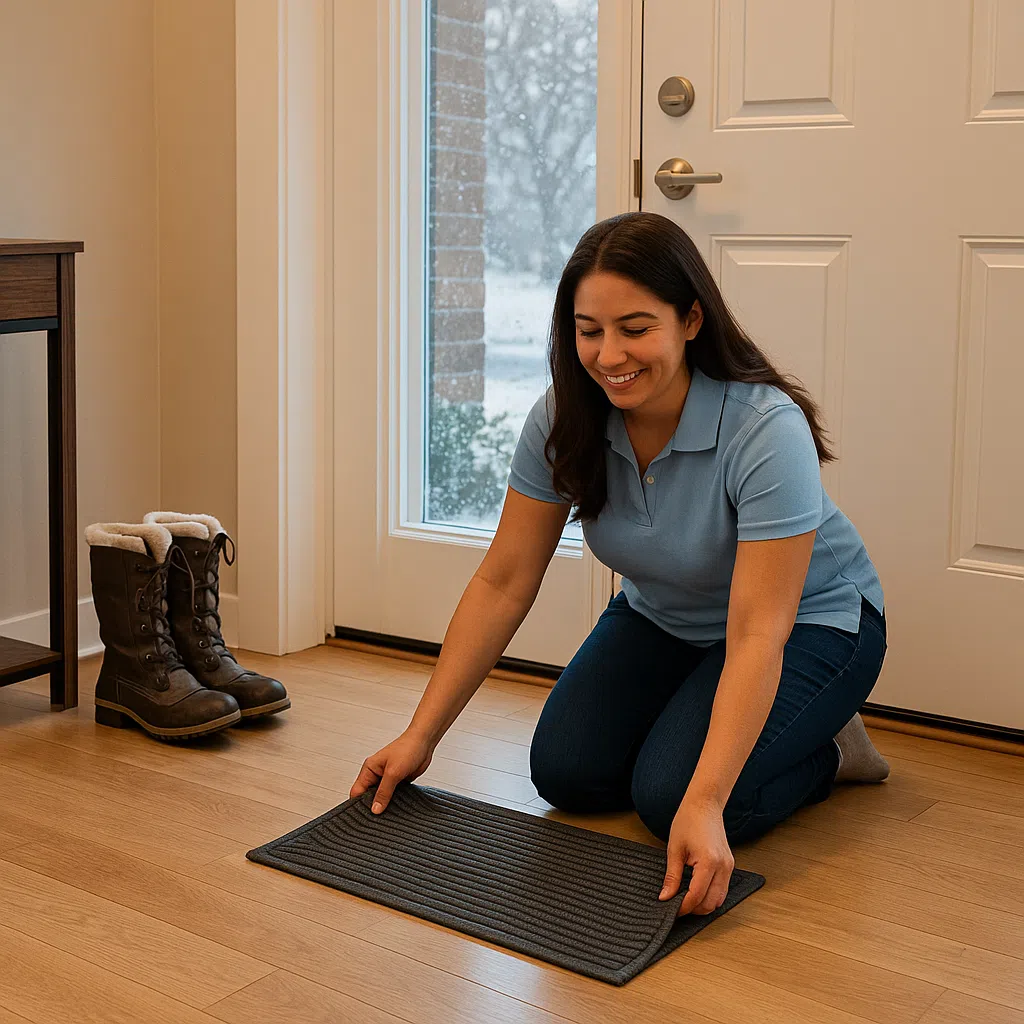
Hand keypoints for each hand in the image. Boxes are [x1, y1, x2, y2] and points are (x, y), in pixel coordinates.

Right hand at [349, 728, 435, 813]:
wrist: (424, 742)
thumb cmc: (407, 749)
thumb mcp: (393, 772)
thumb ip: (384, 792)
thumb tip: (375, 809)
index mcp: (369, 769)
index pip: (357, 791)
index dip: (358, 805)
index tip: (363, 818)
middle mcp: (376, 775)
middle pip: (368, 796)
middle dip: (372, 807)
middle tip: (376, 821)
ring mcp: (387, 779)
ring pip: (381, 797)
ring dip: (384, 805)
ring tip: (387, 817)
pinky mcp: (398, 782)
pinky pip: (392, 796)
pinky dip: (394, 802)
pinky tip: (397, 810)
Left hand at [658, 794, 734, 916]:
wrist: (704, 804)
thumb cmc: (688, 820)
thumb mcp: (674, 849)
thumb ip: (671, 877)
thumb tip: (665, 897)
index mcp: (709, 861)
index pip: (697, 896)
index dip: (683, 907)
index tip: (671, 909)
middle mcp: (723, 866)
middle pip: (711, 903)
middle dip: (694, 909)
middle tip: (677, 906)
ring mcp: (729, 866)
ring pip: (719, 899)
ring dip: (704, 904)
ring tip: (686, 898)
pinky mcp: (729, 865)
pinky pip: (722, 889)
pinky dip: (710, 895)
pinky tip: (696, 890)